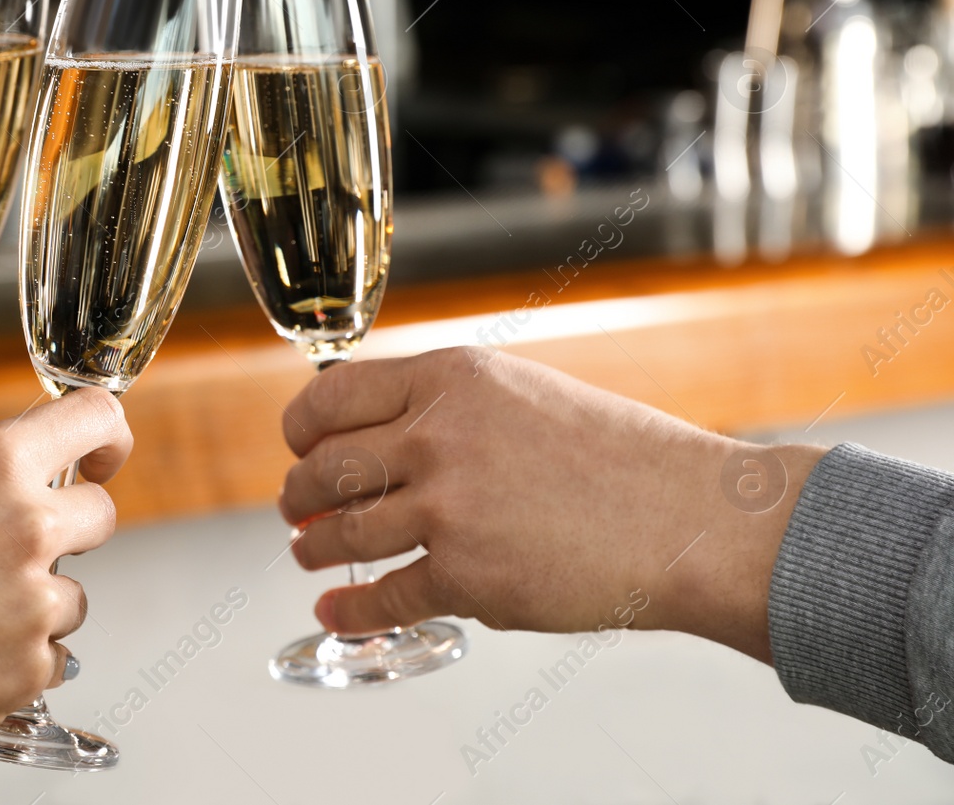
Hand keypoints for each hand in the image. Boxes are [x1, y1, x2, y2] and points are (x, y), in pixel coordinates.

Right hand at [0, 388, 129, 803]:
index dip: (104, 438)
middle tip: (4, 549)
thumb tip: (24, 473)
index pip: (97, 420)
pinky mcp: (25, 672)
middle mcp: (25, 527)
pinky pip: (50, 655)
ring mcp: (31, 606)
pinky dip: (14, 656)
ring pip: (73, 593)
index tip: (99, 457)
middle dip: (64, 528)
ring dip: (33, 599)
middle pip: (100, 514)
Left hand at [278, 347, 825, 661]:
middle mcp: (438, 436)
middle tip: (297, 504)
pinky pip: (384, 596)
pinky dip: (350, 607)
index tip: (298, 445)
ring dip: (314, 544)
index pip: (331, 396)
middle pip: (324, 466)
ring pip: (342, 530)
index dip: (301, 427)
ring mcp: (450, 509)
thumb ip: (445, 406)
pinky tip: (336, 608)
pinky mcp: (469, 578)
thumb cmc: (618, 457)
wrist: (690, 518)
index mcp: (450, 379)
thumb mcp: (521, 392)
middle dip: (298, 491)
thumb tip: (374, 438)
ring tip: (310, 548)